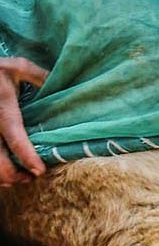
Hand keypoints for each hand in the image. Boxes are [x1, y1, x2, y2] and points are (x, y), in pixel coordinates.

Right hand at [0, 57, 47, 185]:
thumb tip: (65, 87)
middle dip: (14, 175)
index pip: (14, 136)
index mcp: (3, 109)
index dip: (27, 156)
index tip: (39, 171)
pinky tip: (7, 171)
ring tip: (20, 178)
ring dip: (3, 176)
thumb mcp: (18, 67)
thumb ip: (40, 77)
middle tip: (32, 178)